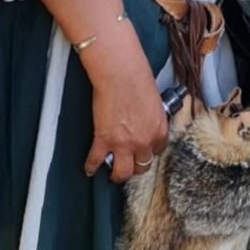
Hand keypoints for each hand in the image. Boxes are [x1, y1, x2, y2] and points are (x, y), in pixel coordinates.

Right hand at [83, 66, 168, 182]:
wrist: (120, 74)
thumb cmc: (138, 80)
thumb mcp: (155, 102)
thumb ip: (152, 117)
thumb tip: (145, 121)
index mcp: (159, 130)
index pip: (158, 151)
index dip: (150, 151)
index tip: (144, 151)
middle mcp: (143, 141)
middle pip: (142, 166)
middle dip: (136, 167)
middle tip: (130, 166)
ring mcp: (123, 143)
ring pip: (122, 173)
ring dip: (118, 176)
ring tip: (113, 175)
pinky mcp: (104, 139)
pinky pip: (96, 160)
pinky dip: (91, 167)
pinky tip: (89, 170)